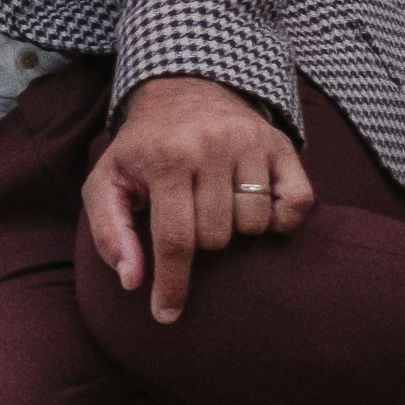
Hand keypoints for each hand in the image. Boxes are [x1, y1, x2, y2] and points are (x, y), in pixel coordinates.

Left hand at [80, 76, 315, 324]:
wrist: (184, 89)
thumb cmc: (144, 148)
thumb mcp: (108, 182)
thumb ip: (109, 232)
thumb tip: (131, 280)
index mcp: (166, 159)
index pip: (175, 239)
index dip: (172, 284)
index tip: (166, 316)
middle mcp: (211, 147)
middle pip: (217, 237)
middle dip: (201, 242)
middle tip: (190, 217)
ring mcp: (251, 144)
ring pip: (255, 225)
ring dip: (236, 229)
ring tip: (218, 206)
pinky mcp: (281, 145)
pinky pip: (296, 205)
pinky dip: (281, 219)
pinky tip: (257, 207)